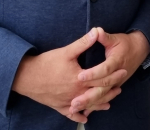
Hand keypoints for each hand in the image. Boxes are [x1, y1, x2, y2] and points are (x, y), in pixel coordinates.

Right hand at [11, 28, 126, 122]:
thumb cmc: (46, 63)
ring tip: (109, 103)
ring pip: (87, 105)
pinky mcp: (58, 106)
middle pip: (97, 94)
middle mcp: (75, 93)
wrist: (26, 77)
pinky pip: (71, 114)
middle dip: (110, 91)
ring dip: (99, 104)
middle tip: (120, 88)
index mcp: (79, 80)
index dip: (113, 75)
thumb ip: (83, 43)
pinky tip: (85, 118)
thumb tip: (97, 31)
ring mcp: (67, 102)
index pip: (102, 78)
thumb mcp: (66, 51)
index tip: (123, 71)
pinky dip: (79, 116)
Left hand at [70, 28, 149, 115]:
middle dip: (88, 96)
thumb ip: (105, 37)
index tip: (80, 76)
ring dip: (89, 103)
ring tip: (75, 108)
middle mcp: (118, 75)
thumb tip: (96, 30)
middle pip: (103, 88)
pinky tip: (84, 111)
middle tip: (74, 101)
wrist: (139, 50)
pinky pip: (104, 98)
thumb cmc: (125, 43)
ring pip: (103, 96)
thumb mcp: (116, 38)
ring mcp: (117, 82)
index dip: (93, 73)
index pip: (105, 69)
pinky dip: (95, 105)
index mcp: (117, 61)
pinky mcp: (115, 86)